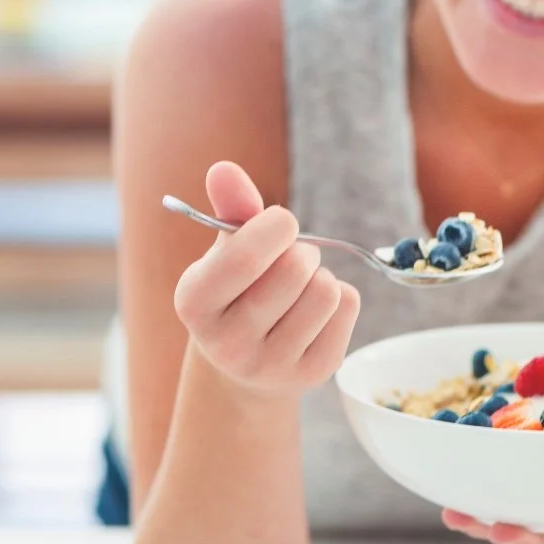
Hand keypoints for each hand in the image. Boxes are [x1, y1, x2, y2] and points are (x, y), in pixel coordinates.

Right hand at [173, 160, 360, 394]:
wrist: (246, 363)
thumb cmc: (237, 289)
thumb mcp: (225, 249)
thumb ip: (229, 208)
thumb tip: (223, 169)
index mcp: (194, 304)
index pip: (245, 256)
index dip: (276, 226)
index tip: (281, 223)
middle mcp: (227, 344)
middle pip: (294, 270)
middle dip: (301, 249)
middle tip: (289, 258)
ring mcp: (271, 366)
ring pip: (326, 290)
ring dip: (320, 274)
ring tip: (300, 285)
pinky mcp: (312, 374)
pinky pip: (348, 308)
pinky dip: (340, 297)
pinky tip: (315, 310)